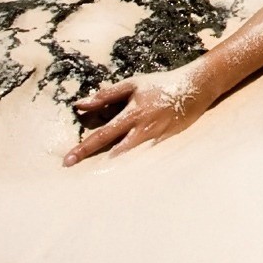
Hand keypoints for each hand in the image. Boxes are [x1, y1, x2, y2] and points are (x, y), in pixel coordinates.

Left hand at [62, 65, 210, 164]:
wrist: (194, 88)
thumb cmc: (159, 85)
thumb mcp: (132, 85)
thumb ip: (106, 96)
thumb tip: (80, 104)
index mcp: (131, 115)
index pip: (102, 135)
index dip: (84, 148)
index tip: (67, 161)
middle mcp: (142, 131)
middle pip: (114, 153)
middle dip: (95, 163)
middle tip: (76, 172)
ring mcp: (155, 141)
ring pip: (129, 159)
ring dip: (112, 168)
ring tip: (97, 177)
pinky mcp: (165, 146)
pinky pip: (145, 159)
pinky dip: (132, 166)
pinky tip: (123, 175)